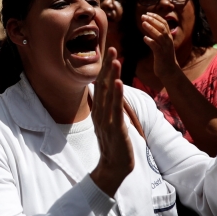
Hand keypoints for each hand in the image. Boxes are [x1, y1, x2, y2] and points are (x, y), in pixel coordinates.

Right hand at [90, 48, 133, 196]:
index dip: (105, 68)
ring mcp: (106, 120)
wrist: (113, 167)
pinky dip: (115, 94)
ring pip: (108, 94)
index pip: (101, 84)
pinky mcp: (114, 128)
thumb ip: (109, 107)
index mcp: (99, 110)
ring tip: (115, 60)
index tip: (109, 52)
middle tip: (111, 48)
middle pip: (102, 84)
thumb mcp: (109, 122)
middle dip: (107, 66)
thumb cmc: (114, 144)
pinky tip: (117, 82)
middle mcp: (100, 112)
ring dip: (111, 75)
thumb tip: (109, 94)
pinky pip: (115, 109)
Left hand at [140, 13, 178, 78]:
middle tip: (143, 16)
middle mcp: (168, 41)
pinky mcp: (161, 55)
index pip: (164, 24)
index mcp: (169, 38)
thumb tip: (150, 27)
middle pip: (162, 27)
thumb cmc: (164, 57)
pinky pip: (156, 46)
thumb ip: (158, 36)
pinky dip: (150, 41)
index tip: (148, 13)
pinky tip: (145, 38)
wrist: (169, 71)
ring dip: (151, 28)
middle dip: (152, 20)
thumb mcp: (163, 45)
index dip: (156, 17)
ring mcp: (165, 48)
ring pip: (159, 35)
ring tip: (143, 23)